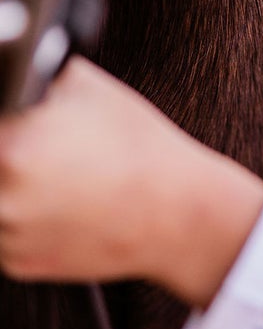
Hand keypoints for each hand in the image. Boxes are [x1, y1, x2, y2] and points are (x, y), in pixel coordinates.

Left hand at [0, 59, 262, 306]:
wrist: (177, 214)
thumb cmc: (140, 150)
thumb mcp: (83, 85)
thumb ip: (31, 76)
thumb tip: (9, 65)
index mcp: (9, 147)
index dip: (6, 125)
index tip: (19, 126)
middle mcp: (1, 195)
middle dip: (8, 152)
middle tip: (42, 148)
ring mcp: (8, 233)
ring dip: (7, 186)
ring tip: (52, 175)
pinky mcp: (17, 263)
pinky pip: (3, 232)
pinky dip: (21, 220)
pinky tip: (58, 205)